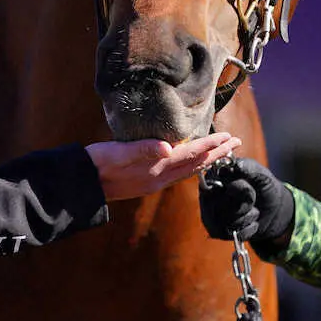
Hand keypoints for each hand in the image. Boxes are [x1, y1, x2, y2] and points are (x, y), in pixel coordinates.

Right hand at [86, 132, 240, 200]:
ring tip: (221, 152)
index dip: (210, 145)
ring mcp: (154, 182)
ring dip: (207, 160)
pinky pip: (178, 174)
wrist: (83, 184)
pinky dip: (192, 166)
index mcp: (155, 167)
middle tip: (236, 143)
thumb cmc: (97, 163)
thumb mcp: (118, 152)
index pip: (190, 153)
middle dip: (217, 153)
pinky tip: (191, 164)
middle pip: (196, 164)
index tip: (228, 137)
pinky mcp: (147, 183)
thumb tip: (169, 147)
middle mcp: (159, 177)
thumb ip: (143, 149)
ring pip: (189, 171)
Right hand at [198, 157, 294, 244]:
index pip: (219, 184)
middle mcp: (207, 195)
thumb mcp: (261, 174)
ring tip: (252, 210)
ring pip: (229, 220)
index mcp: (214, 176)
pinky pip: (233, 233)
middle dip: (246, 203)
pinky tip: (251, 222)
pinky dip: (249, 228)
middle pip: (224, 204)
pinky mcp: (216, 231)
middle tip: (252, 198)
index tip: (249, 184)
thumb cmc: (264, 187)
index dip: (238, 188)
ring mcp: (209, 214)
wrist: (275, 210)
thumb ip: (249, 167)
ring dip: (249, 216)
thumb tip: (237, 165)